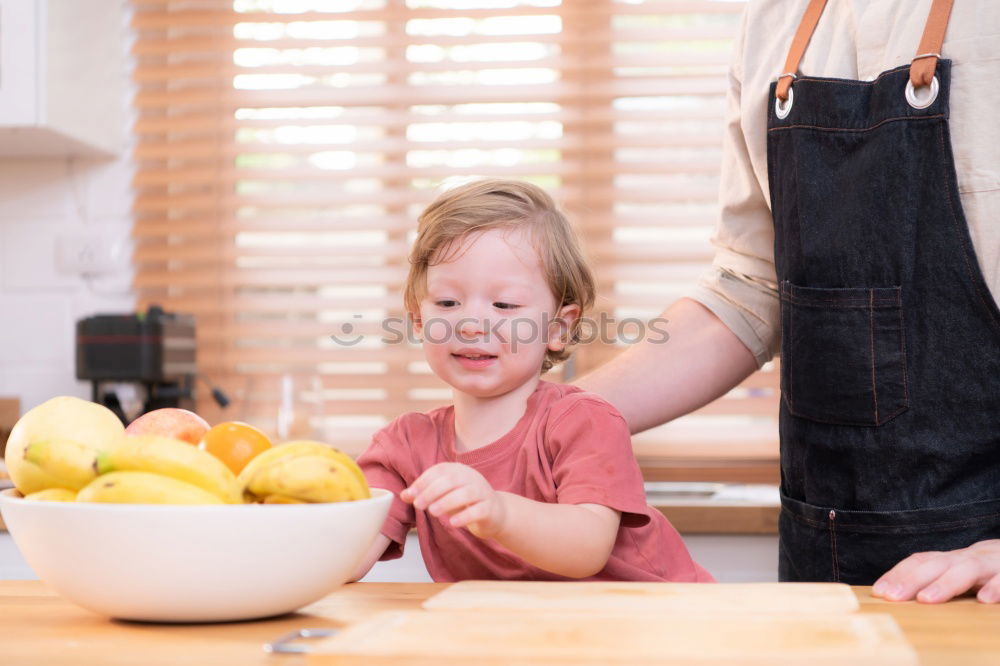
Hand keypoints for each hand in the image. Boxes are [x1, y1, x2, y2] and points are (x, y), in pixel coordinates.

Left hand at [399, 462, 505, 538]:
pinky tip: (453, 523)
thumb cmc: (465, 502)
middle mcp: (472, 478)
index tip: (411, 495)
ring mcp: (483, 492)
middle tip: (419, 505)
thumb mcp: (444, 496)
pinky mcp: (490, 508)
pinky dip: (465, 516)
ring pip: (466, 493)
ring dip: (447, 502)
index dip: (424, 481)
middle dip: (432, 492)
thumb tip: (403, 495)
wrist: (495, 513)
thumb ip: (425, 494)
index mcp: (459, 470)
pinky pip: (478, 510)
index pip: (439, 470)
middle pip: (452, 480)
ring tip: (433, 512)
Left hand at [872, 539, 999, 602]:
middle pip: (936, 564)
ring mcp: (991, 564)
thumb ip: (937, 580)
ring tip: (927, 599)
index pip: (920, 562)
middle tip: (892, 597)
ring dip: (946, 584)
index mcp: (952, 560)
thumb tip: (899, 596)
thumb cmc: (988, 571)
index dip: (898, 574)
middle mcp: (967, 558)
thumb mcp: (960, 572)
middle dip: (911, 580)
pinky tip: (985, 600)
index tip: (879, 592)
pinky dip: (996, 587)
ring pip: (967, 569)